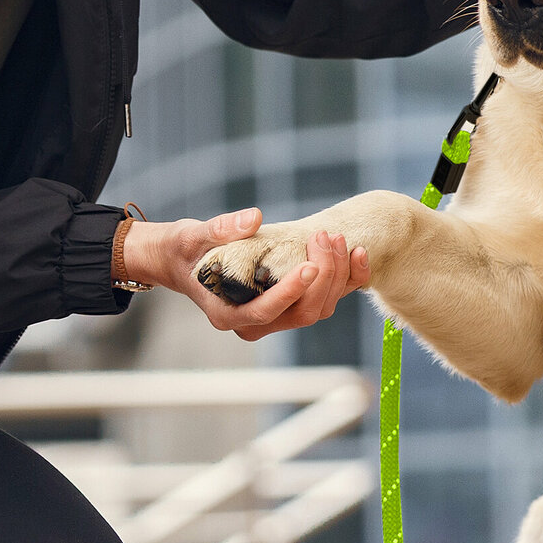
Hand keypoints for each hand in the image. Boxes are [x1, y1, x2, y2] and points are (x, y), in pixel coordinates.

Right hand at [123, 207, 370, 342]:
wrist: (185, 259)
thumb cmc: (185, 249)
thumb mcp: (193, 235)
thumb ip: (220, 229)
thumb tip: (253, 218)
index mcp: (228, 315)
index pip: (266, 312)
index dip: (291, 293)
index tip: (309, 267)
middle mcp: (254, 324)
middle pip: (301, 313)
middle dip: (322, 277)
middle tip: (325, 237)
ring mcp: (276, 317)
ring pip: (319, 309)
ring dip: (336, 275)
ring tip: (336, 238)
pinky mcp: (292, 303)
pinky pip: (326, 299)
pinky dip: (347, 280)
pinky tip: (357, 253)